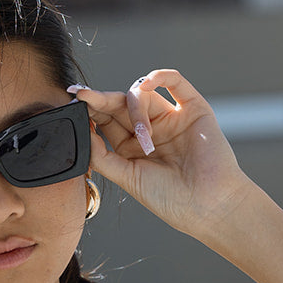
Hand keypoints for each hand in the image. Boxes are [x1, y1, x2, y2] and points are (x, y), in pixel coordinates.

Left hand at [75, 69, 250, 234]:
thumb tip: (83, 130)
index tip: (74, 100)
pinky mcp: (194, 108)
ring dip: (135, 108)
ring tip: (143, 136)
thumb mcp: (127, 177)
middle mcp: (150, 129)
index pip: (107, 120)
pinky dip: (159, 76)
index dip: (90, 110)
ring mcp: (171, 117)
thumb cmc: (169, 199)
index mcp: (133, 146)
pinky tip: (147, 84)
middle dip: (101, 99)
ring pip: (142, 94)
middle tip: (83, 96)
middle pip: (120, 104)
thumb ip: (102, 155)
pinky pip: (176, 82)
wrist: (208, 206)